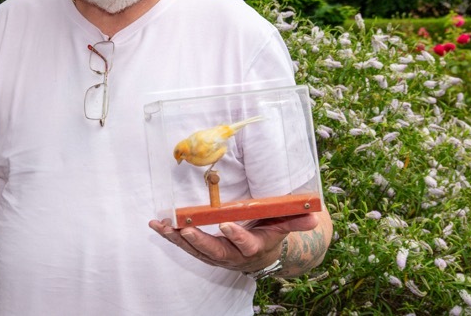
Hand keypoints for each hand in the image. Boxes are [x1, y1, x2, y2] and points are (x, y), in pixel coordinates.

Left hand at [148, 213, 317, 272]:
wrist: (259, 255)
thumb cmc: (268, 234)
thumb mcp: (282, 228)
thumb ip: (294, 221)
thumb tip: (314, 215)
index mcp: (252, 248)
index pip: (245, 244)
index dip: (236, 237)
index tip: (226, 225)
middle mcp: (231, 255)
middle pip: (214, 251)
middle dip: (198, 241)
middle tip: (185, 229)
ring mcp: (215, 255)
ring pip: (195, 250)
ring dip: (177, 238)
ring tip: (163, 226)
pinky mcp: (202, 251)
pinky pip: (184, 245)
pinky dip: (170, 236)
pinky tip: (156, 225)